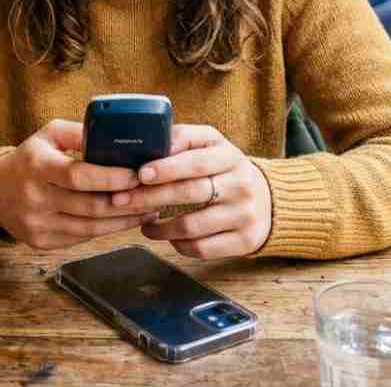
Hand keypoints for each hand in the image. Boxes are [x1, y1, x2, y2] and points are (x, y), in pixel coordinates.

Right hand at [0, 120, 158, 249]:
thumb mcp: (48, 135)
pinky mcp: (42, 242)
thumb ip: (80, 132)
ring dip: (124, 219)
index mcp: (37, 166)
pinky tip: (127, 220)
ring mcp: (37, 224)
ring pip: (91, 227)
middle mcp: (35, 197)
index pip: (78, 176)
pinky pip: (83, 238)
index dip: (111, 177)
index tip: (136, 175)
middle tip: (152, 193)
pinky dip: (109, 230)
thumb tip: (117, 135)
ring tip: (149, 208)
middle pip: (89, 206)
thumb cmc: (30, 159)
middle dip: (126, 201)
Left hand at [109, 124, 271, 258]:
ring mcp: (244, 214)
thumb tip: (147, 144)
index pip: (196, 160)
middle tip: (122, 200)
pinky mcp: (245, 241)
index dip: (166, 167)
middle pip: (190, 192)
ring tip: (142, 223)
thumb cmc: (224, 171)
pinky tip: (168, 237)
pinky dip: (178, 245)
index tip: (140, 173)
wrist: (268, 201)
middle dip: (150, 197)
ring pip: (192, 225)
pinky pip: (202, 248)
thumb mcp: (211, 147)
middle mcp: (241, 183)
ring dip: (160, 227)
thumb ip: (182, 140)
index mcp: (230, 155)